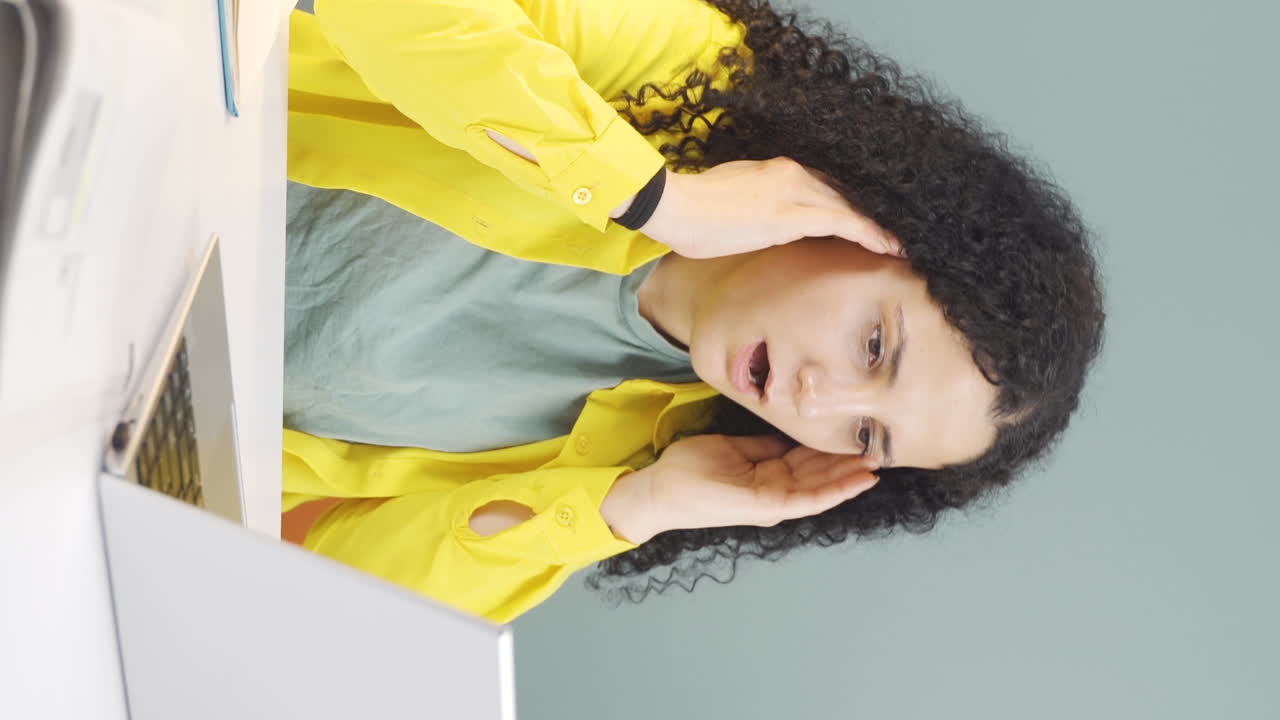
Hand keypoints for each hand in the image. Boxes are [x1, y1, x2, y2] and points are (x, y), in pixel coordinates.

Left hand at [601, 434, 879, 543]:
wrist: (660, 489)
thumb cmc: (689, 469)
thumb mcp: (733, 448)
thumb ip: (763, 445)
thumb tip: (788, 431)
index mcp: (768, 476)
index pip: (808, 461)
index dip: (833, 450)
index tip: (856, 435)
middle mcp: (775, 491)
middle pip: (821, 475)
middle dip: (850, 463)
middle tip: (880, 447)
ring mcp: (772, 500)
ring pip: (822, 487)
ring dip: (851, 477)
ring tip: (878, 462)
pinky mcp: (767, 504)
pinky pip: (808, 499)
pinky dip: (835, 491)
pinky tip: (857, 481)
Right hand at [632, 158, 903, 258]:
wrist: (673, 204)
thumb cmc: (690, 206)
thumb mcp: (730, 195)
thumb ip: (756, 200)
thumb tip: (764, 216)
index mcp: (777, 168)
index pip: (826, 185)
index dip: (850, 203)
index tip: (868, 217)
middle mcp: (792, 173)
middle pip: (844, 194)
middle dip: (871, 213)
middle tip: (896, 231)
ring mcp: (794, 191)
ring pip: (850, 207)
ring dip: (878, 226)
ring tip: (901, 243)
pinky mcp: (791, 215)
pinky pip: (843, 222)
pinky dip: (869, 234)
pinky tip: (888, 247)